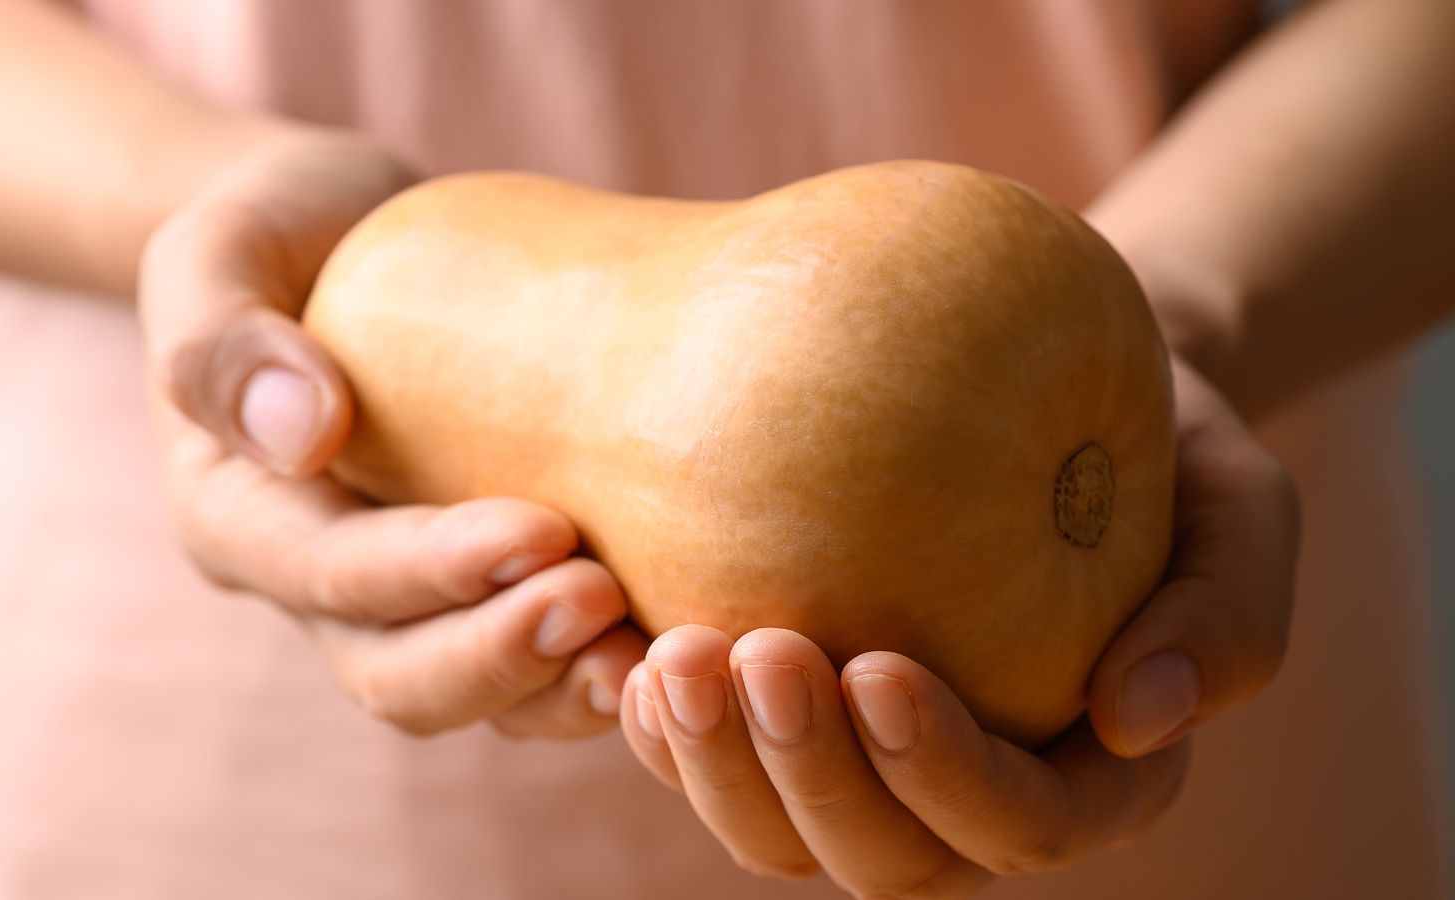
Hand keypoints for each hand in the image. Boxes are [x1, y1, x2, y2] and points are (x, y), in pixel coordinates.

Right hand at [138, 126, 645, 738]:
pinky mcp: (473, 587)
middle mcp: (315, 588)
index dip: (432, 571)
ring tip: (656, 651)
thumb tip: (304, 429)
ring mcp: (400, 599)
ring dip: (560, 685)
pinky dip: (597, 665)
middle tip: (605, 598)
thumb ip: (222, 341)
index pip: (329, 575)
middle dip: (502, 653)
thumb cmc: (273, 229)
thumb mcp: (213, 251)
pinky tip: (676, 633)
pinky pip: (532, 663)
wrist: (338, 238)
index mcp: (238, 522)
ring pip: (475, 695)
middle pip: (398, 675)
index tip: (544, 530)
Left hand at [618, 357, 1299, 895]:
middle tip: (759, 657)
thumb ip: (1227, 612)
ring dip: (717, 768)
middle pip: (884, 857)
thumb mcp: (1240, 504)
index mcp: (1086, 775)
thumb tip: (1136, 717)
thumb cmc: (1160, 446)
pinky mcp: (788, 717)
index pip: (1021, 825)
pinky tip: (630, 651)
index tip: (881, 670)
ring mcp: (867, 765)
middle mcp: (968, 792)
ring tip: (670, 659)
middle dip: (811, 780)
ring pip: (780, 833)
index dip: (946, 775)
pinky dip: (665, 731)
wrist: (1048, 389)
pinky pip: (717, 763)